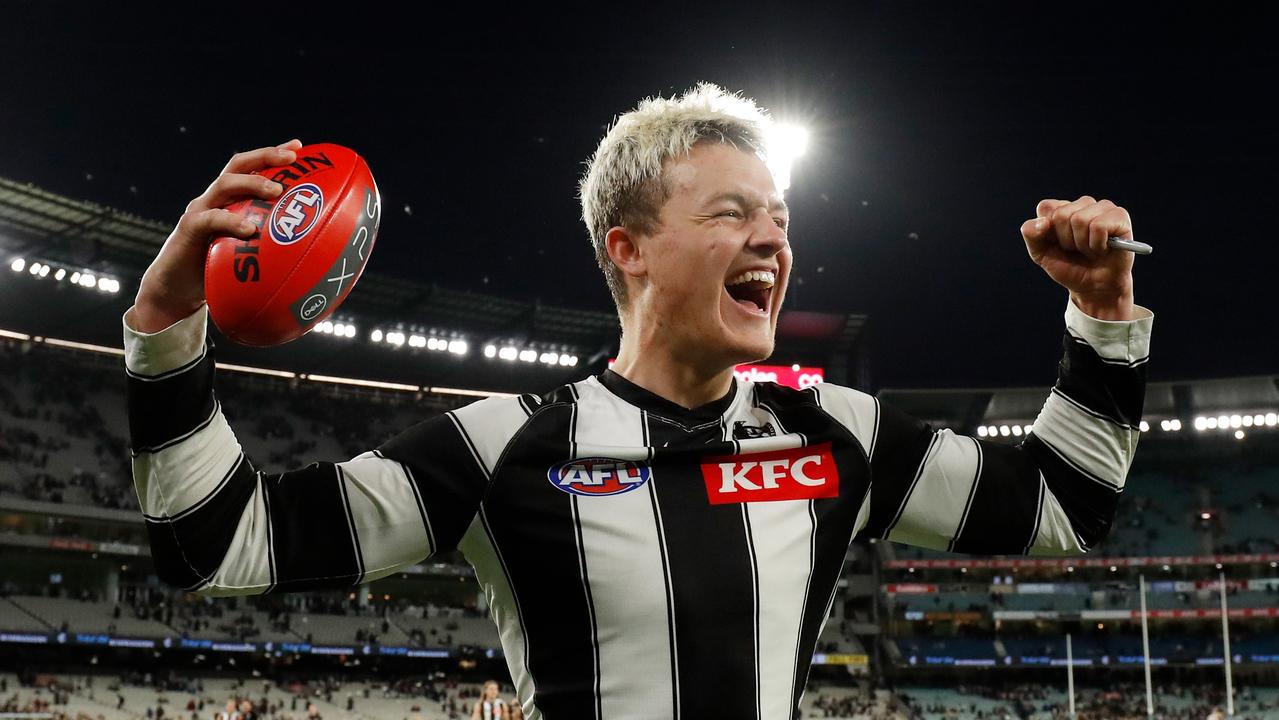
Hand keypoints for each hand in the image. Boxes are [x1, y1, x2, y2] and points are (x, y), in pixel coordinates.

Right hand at [131, 139, 302, 332]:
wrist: (177, 289)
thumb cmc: (217, 271)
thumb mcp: (249, 254)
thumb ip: (272, 247)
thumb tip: (316, 256)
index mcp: (230, 200)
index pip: (251, 168)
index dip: (272, 155)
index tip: (299, 146)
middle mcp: (215, 198)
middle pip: (238, 166)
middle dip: (265, 156)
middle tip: (292, 158)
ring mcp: (200, 210)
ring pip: (225, 184)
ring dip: (252, 183)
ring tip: (276, 190)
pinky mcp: (188, 229)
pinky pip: (210, 219)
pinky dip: (230, 221)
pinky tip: (249, 229)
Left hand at [1020, 196, 1136, 320]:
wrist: (1094, 287)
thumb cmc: (1069, 267)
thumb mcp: (1041, 253)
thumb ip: (1031, 234)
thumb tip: (1043, 222)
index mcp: (1062, 208)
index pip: (1046, 207)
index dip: (1048, 232)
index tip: (1058, 244)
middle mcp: (1082, 204)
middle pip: (1062, 215)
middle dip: (1066, 240)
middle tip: (1077, 250)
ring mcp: (1103, 207)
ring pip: (1080, 219)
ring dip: (1082, 244)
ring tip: (1090, 249)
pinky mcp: (1120, 216)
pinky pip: (1099, 226)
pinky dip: (1097, 244)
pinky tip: (1103, 248)